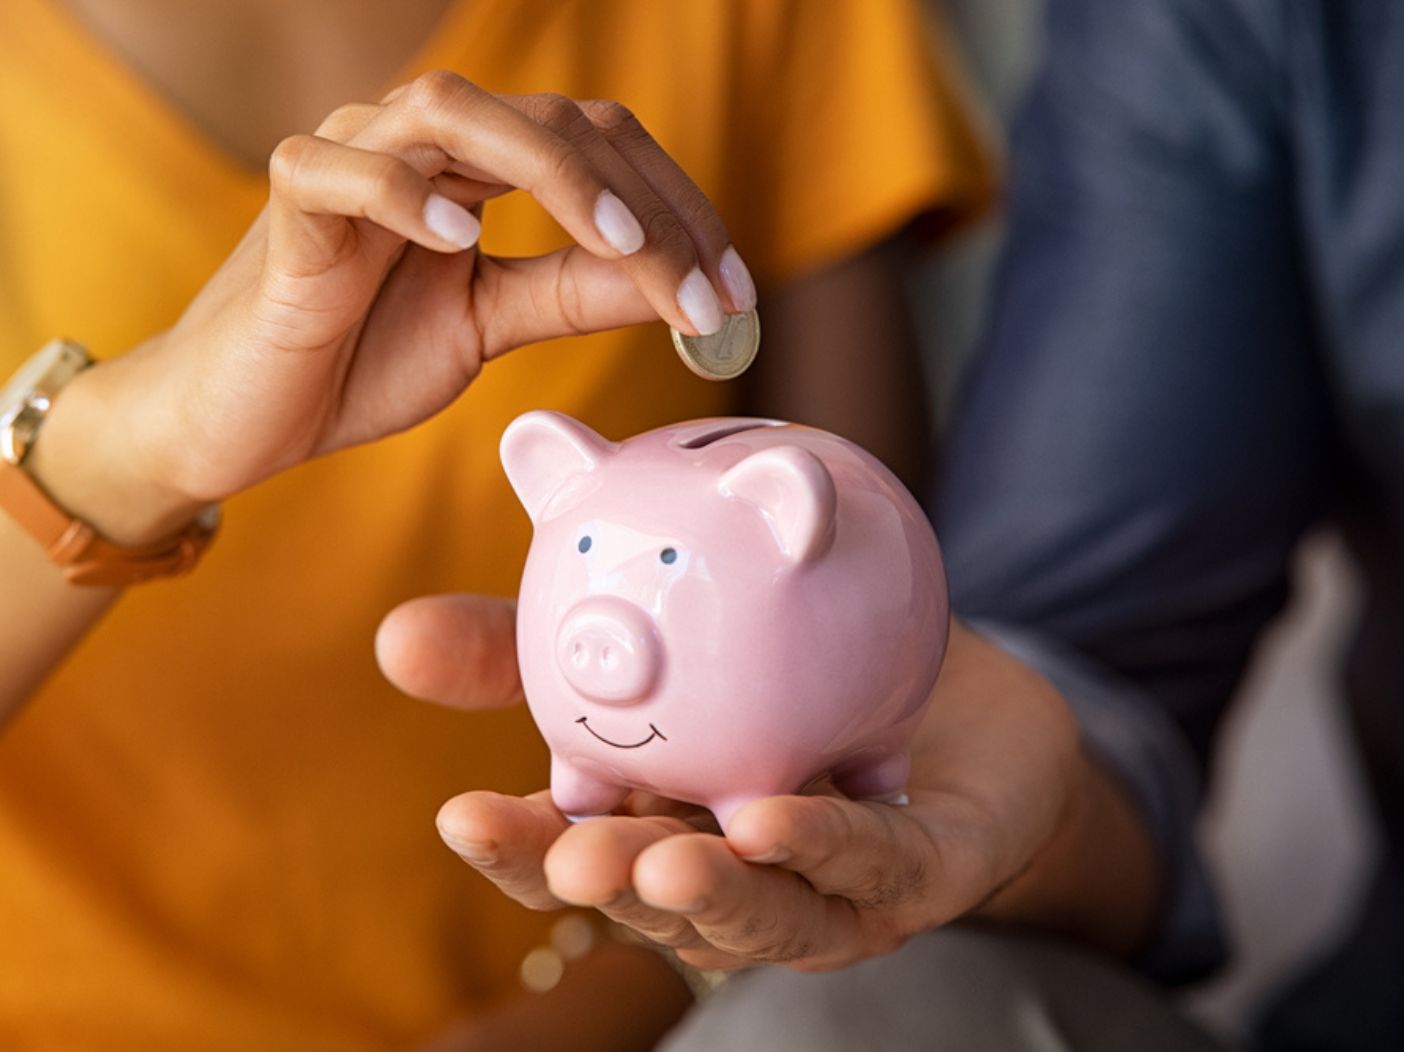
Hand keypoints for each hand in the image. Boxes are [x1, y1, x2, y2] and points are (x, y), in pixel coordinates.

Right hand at [35, 73, 754, 543]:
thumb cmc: (362, 358)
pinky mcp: (288, 205)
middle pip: (555, 122)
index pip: (600, 148)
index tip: (734, 295)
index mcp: (479, 167)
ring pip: (455, 111)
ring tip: (620, 248)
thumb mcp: (490, 325)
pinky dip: (399, 194)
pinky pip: (337, 169)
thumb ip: (571, 294)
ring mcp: (350, 159)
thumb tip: (671, 284)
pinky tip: (459, 241)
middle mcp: (423, 142)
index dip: (677, 210)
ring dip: (554, 175)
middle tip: (704, 293)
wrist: (248, 415)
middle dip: (644, 206)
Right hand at [377, 596, 1155, 971]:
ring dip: (709, 896)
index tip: (459, 816)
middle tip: (567, 855)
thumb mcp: (656, 641)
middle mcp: (733, 877)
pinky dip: (825, 847)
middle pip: (653, 901)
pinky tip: (777, 818)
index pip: (575, 853)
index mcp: (659, 827)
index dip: (521, 847)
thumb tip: (394, 634)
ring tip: (660, 864)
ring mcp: (826, 891)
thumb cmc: (789, 674)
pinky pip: (872, 867)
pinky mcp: (919, 874)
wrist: (949, 678)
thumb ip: (536, 644)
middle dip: (606, 887)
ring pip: (762, 914)